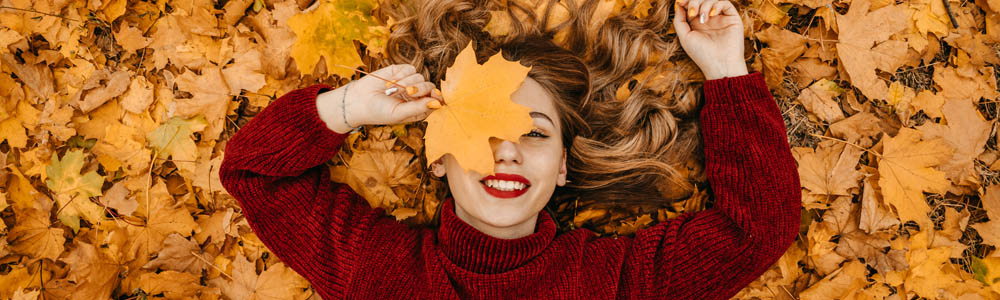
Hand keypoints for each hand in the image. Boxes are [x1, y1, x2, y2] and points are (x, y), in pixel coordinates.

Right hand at [318, 64, 442, 132]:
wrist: (358, 100)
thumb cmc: (379, 111)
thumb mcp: (399, 114)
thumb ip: (419, 108)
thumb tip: (437, 103)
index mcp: (418, 109)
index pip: (435, 101)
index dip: (437, 97)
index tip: (434, 94)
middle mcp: (416, 96)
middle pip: (430, 87)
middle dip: (419, 89)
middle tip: (407, 93)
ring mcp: (409, 82)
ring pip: (420, 77)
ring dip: (406, 83)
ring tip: (391, 91)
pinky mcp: (400, 71)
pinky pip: (410, 69)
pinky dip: (401, 75)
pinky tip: (389, 83)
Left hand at [672, 0, 748, 79]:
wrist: (720, 65)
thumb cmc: (702, 54)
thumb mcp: (685, 37)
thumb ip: (679, 21)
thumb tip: (678, 5)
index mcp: (697, 24)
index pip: (691, 5)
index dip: (686, 1)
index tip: (680, 1)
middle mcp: (709, 19)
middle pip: (701, 1)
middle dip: (694, 2)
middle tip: (692, 13)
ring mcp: (721, 18)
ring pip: (712, 0)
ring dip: (704, 5)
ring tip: (703, 19)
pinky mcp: (732, 18)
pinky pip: (725, 3)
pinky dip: (717, 5)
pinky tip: (712, 15)